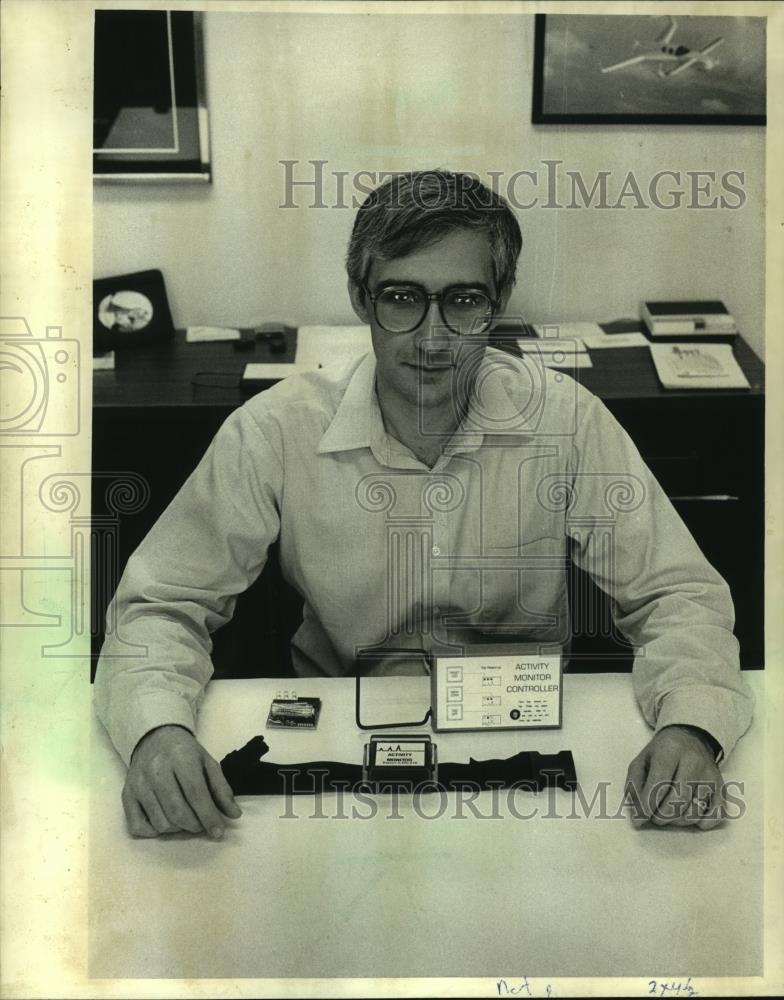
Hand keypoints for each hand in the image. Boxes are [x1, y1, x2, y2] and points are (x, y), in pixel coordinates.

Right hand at [122, 725, 241, 838]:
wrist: (154, 739)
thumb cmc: (185, 753)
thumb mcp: (207, 763)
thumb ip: (221, 789)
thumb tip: (235, 815)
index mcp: (181, 757)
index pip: (196, 794)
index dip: (208, 817)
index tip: (219, 832)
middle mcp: (156, 770)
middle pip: (178, 812)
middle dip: (195, 825)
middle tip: (202, 824)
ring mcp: (138, 783)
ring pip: (161, 822)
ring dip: (178, 829)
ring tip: (186, 819)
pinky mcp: (126, 795)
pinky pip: (138, 826)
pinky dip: (154, 832)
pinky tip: (166, 822)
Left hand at [625, 724, 724, 829]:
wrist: (690, 738)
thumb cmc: (661, 753)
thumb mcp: (641, 761)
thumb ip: (634, 787)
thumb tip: (637, 819)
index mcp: (670, 750)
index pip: (659, 783)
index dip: (647, 805)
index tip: (640, 817)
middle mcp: (694, 761)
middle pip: (677, 801)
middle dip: (661, 816)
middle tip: (654, 816)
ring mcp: (710, 775)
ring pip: (695, 811)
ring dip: (678, 821)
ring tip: (669, 813)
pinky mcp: (722, 788)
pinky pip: (717, 814)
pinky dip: (702, 823)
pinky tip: (690, 816)